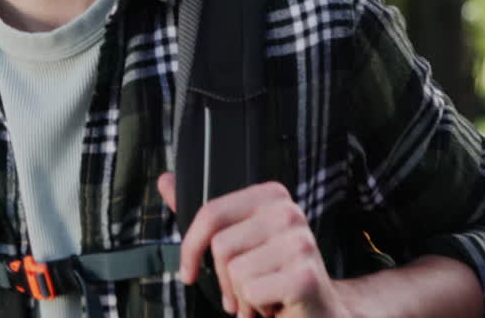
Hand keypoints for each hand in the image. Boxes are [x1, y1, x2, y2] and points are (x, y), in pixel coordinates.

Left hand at [158, 173, 349, 317]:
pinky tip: (274, 306)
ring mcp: (300, 243)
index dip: (191, 247)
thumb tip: (166, 180)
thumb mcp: (237, 243)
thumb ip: (204, 215)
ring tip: (262, 298)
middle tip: (242, 290)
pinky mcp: (305, 276)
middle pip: (220, 245)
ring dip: (241, 296)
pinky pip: (251, 291)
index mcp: (271, 196)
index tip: (189, 271)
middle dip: (223, 278)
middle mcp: (289, 213)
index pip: (211, 213)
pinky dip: (255, 308)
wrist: (318, 312)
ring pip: (235, 271)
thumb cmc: (273, 277)